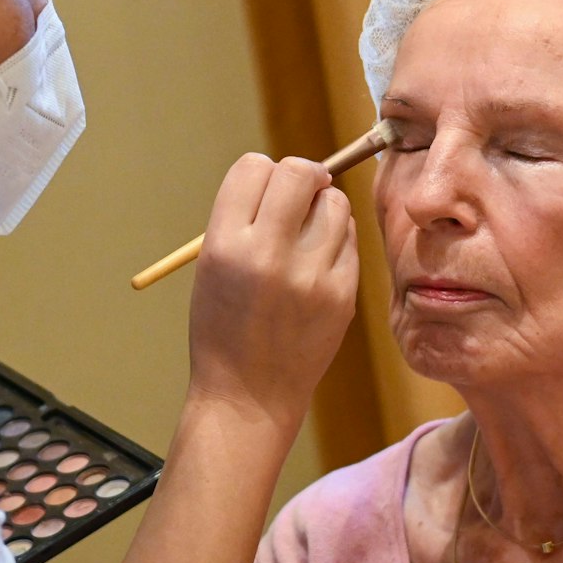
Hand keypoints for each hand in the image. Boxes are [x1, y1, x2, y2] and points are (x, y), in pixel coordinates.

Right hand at [186, 154, 358, 427]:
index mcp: (225, 245)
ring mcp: (311, 275)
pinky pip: (350, 237)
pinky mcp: (342, 294)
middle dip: (300, 176)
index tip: (263, 191)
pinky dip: (336, 239)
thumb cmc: (224, 326)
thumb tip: (288, 175)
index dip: (260, 173)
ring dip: (322, 207)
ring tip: (306, 236)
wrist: (249, 395)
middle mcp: (268, 255)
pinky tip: (318, 263)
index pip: (253, 167)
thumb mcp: (213, 266)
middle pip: (300, 172)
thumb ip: (243, 218)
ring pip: (334, 201)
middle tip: (297, 196)